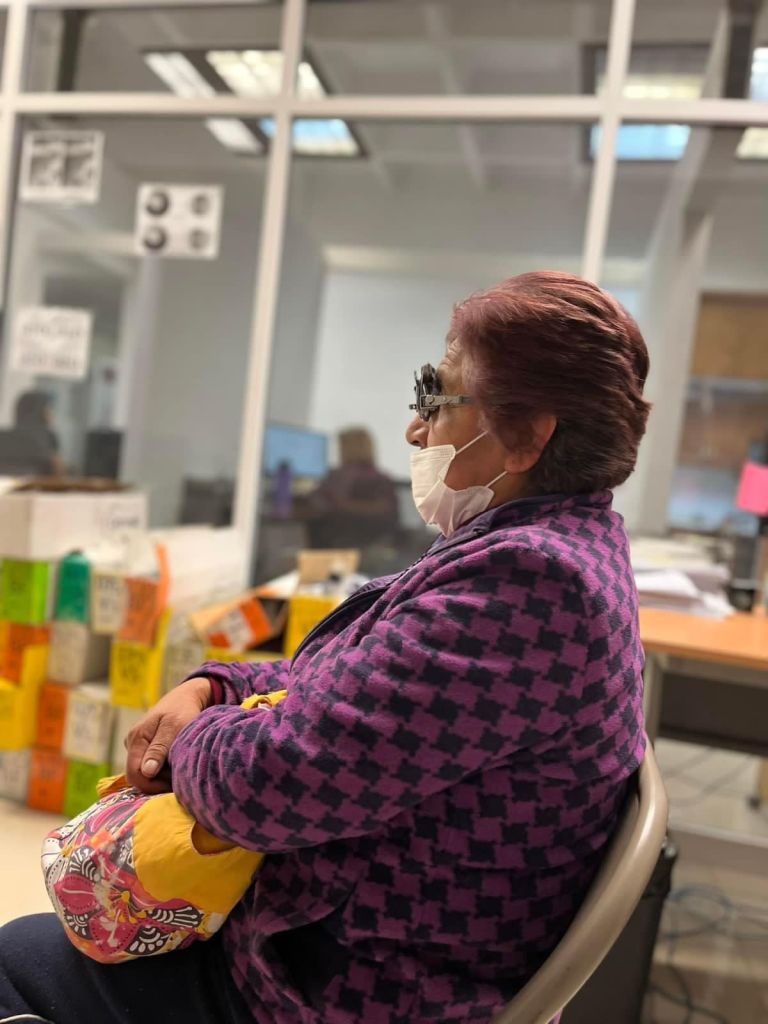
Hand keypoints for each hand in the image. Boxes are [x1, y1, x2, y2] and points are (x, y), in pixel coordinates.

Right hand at [125, 677, 211, 793]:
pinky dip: (164, 769)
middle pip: (139, 776)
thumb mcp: (174, 726)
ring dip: (163, 776)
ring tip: (181, 764)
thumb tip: (146, 771)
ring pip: (146, 773)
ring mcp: (138, 746)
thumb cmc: (183, 709)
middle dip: (159, 781)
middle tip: (180, 773)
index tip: (174, 783)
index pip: (135, 774)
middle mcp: (132, 743)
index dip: (153, 785)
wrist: (187, 696)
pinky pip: (151, 767)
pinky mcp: (146, 748)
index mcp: (136, 738)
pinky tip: (177, 762)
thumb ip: (160, 748)